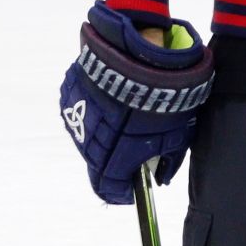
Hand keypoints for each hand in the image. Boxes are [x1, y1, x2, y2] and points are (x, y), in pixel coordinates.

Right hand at [59, 2, 213, 203]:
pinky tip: (114, 99)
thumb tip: (160, 177)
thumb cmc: (162, 98)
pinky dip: (95, 111)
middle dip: (114, 162)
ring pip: (87, 136)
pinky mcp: (70, 93)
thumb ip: (168, 159)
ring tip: (125, 118)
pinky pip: (82, 110)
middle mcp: (87, 143)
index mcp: (111, 158)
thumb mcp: (175, 133)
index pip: (109, 189)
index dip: (121, 192)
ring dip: (103, 134)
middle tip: (132, 152)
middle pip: (97, 164)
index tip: (132, 190)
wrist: (138, 53)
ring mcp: (75, 116)